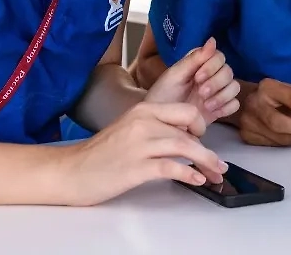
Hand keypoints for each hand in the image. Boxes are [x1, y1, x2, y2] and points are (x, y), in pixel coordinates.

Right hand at [60, 102, 227, 205]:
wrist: (71, 170)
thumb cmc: (101, 153)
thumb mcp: (129, 129)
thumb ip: (155, 127)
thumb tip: (185, 138)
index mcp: (143, 110)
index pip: (186, 111)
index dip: (201, 126)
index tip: (203, 141)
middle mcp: (143, 123)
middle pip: (190, 131)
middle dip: (209, 151)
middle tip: (219, 165)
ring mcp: (139, 145)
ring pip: (185, 147)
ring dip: (205, 163)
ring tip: (215, 174)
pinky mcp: (135, 167)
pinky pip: (171, 167)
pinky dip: (188, 174)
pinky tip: (196, 180)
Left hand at [146, 38, 239, 122]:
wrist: (160, 122)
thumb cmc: (162, 96)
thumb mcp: (175, 75)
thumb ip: (194, 58)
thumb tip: (212, 40)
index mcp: (200, 65)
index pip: (219, 57)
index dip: (212, 66)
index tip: (197, 77)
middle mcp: (211, 76)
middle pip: (229, 72)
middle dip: (216, 83)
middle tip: (200, 94)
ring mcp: (216, 93)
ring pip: (234, 87)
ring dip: (222, 96)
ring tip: (206, 105)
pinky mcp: (220, 108)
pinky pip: (234, 104)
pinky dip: (227, 108)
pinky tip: (213, 112)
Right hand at [238, 78, 290, 146]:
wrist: (244, 102)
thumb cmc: (273, 96)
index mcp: (269, 87)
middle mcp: (255, 104)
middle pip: (281, 123)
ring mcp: (249, 122)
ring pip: (278, 138)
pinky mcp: (248, 137)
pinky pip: (274, 145)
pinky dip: (287, 142)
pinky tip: (290, 135)